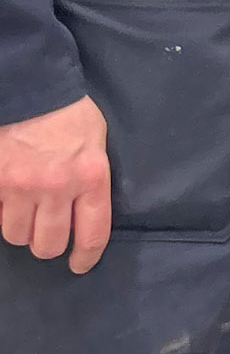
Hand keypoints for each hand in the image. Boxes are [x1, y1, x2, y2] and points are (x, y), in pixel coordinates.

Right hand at [0, 97, 110, 273]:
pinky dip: (2, 215)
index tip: (80, 264)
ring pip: (17, 236)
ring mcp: (21, 187)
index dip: (86, 257)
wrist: (32, 89)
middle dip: (49, 245)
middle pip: (49, 245)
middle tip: (48, 235)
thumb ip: (91, 179)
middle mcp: (57, 187)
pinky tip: (8, 203)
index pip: (93, 233)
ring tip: (26, 213)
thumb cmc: (69, 115)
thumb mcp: (95, 144)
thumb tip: (84, 212)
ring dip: (22, 230)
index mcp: (91, 177)